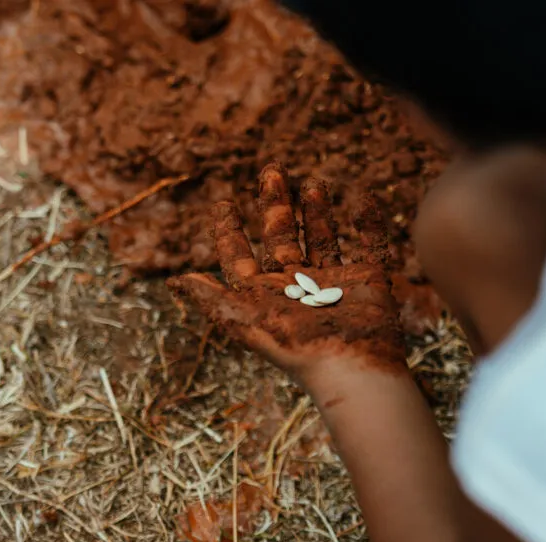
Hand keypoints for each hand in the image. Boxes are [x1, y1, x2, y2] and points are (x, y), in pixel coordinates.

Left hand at [168, 163, 405, 383]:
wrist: (350, 368)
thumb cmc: (294, 347)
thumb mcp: (243, 320)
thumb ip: (211, 299)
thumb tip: (173, 281)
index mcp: (264, 294)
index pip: (240, 257)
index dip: (230, 231)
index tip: (224, 202)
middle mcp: (297, 286)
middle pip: (281, 238)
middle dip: (275, 204)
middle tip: (272, 170)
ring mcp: (334, 283)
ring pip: (322, 238)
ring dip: (317, 212)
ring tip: (313, 182)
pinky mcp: (369, 282)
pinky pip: (372, 246)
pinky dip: (371, 225)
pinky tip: (366, 200)